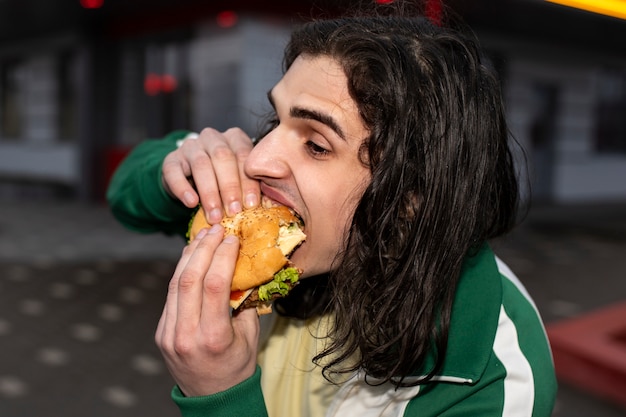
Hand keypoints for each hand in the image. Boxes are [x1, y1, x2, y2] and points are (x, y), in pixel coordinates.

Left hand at [155, 225, 259, 395]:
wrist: (212, 399)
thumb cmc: (237, 366)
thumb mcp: (249, 336)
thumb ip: (243, 302)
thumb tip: (241, 268)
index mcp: (213, 338)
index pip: (214, 286)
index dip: (222, 256)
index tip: (232, 238)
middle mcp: (186, 335)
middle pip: (190, 280)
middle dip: (203, 249)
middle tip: (215, 229)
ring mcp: (169, 334)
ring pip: (174, 284)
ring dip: (189, 256)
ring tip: (202, 237)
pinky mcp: (161, 333)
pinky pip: (170, 296)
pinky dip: (181, 273)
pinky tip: (191, 258)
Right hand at [161, 127, 260, 223]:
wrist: (189, 178)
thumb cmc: (221, 179)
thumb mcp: (238, 178)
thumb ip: (249, 185)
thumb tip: (264, 206)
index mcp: (234, 138)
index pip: (244, 156)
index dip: (248, 181)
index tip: (251, 205)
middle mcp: (213, 138)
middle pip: (222, 158)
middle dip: (229, 187)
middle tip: (233, 211)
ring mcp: (190, 146)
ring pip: (201, 165)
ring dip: (209, 193)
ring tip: (214, 215)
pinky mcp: (171, 159)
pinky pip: (175, 172)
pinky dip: (183, 189)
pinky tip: (191, 203)